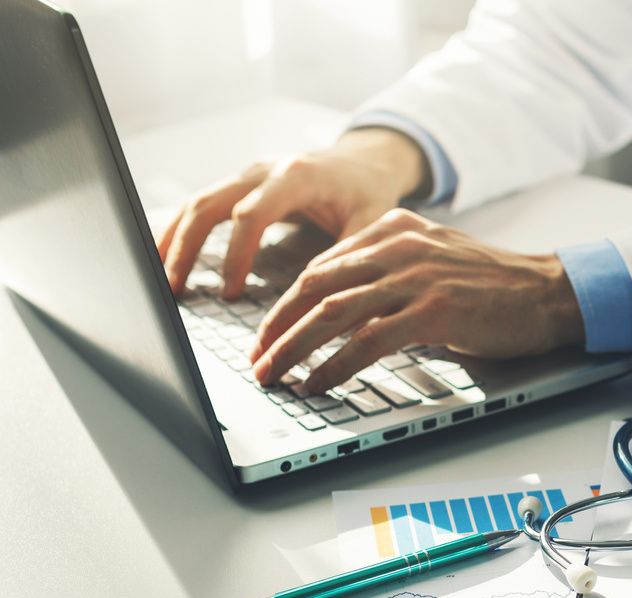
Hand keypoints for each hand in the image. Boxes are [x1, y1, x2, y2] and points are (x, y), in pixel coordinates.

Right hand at [158, 128, 428, 298]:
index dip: (237, 254)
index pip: (251, 214)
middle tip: (173, 289)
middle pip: (209, 204)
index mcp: (296, 176)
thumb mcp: (372, 222)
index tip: (231, 292)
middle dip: (186, 247)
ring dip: (173, 239)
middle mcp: (264, 170)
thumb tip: (325, 299)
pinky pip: (201, 204)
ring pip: (197, 202)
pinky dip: (180, 230)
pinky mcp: (240, 185)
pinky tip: (165, 256)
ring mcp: (248, 175)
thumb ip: (350, 254)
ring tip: (158, 279)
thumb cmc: (368, 193)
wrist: (365, 162)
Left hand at [249, 208, 585, 391]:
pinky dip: (335, 365)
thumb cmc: (497, 286)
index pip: (323, 265)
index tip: (269, 333)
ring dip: (295, 348)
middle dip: (278, 326)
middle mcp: (399, 246)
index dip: (288, 303)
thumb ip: (392, 273)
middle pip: (316, 285)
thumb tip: (345, 312)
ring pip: (333, 312)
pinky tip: (319, 382)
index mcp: (395, 229)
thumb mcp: (436, 262)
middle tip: (257, 358)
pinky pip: (367, 340)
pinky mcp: (433, 311)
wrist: (550, 293)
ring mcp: (415, 277)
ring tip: (274, 375)